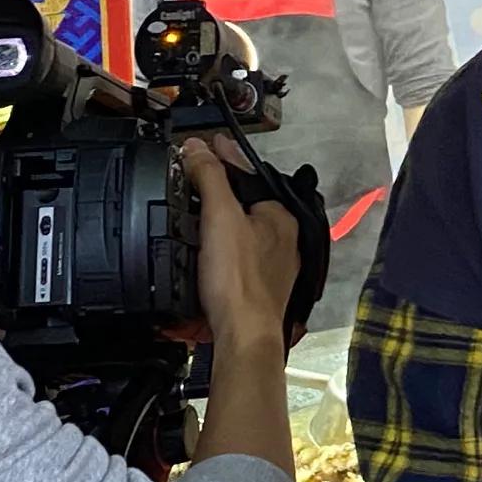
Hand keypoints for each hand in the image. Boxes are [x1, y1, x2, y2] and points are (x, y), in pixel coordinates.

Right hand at [175, 133, 299, 348]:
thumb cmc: (238, 279)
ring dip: (223, 220)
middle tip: (196, 176)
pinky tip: (209, 251)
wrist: (244, 336)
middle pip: (247, 202)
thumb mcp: (219, 216)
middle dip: (224, 190)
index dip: (223, 157)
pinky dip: (225, 248)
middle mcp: (285, 239)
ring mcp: (275, 266)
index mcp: (280, 216)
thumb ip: (209, 177)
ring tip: (198, 209)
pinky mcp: (261, 288)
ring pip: (245, 231)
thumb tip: (197, 147)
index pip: (248, 174)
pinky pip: (241, 257)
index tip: (205, 146)